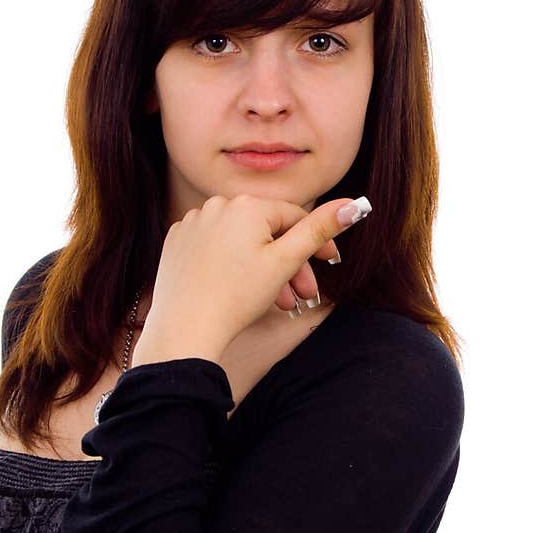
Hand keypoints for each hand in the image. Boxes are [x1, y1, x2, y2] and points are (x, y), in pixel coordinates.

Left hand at [141, 193, 365, 356]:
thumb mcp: (286, 262)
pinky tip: (238, 289)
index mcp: (246, 204)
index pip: (294, 217)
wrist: (185, 329)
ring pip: (241, 242)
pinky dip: (231, 265)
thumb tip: (355, 203)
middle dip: (290, 264)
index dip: (316, 241)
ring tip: (276, 301)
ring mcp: (193, 223)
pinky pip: (215, 248)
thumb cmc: (236, 297)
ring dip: (263, 268)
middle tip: (304, 294)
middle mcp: (217, 205)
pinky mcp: (177, 243)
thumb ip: (320, 229)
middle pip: (267, 231)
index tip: (329, 262)